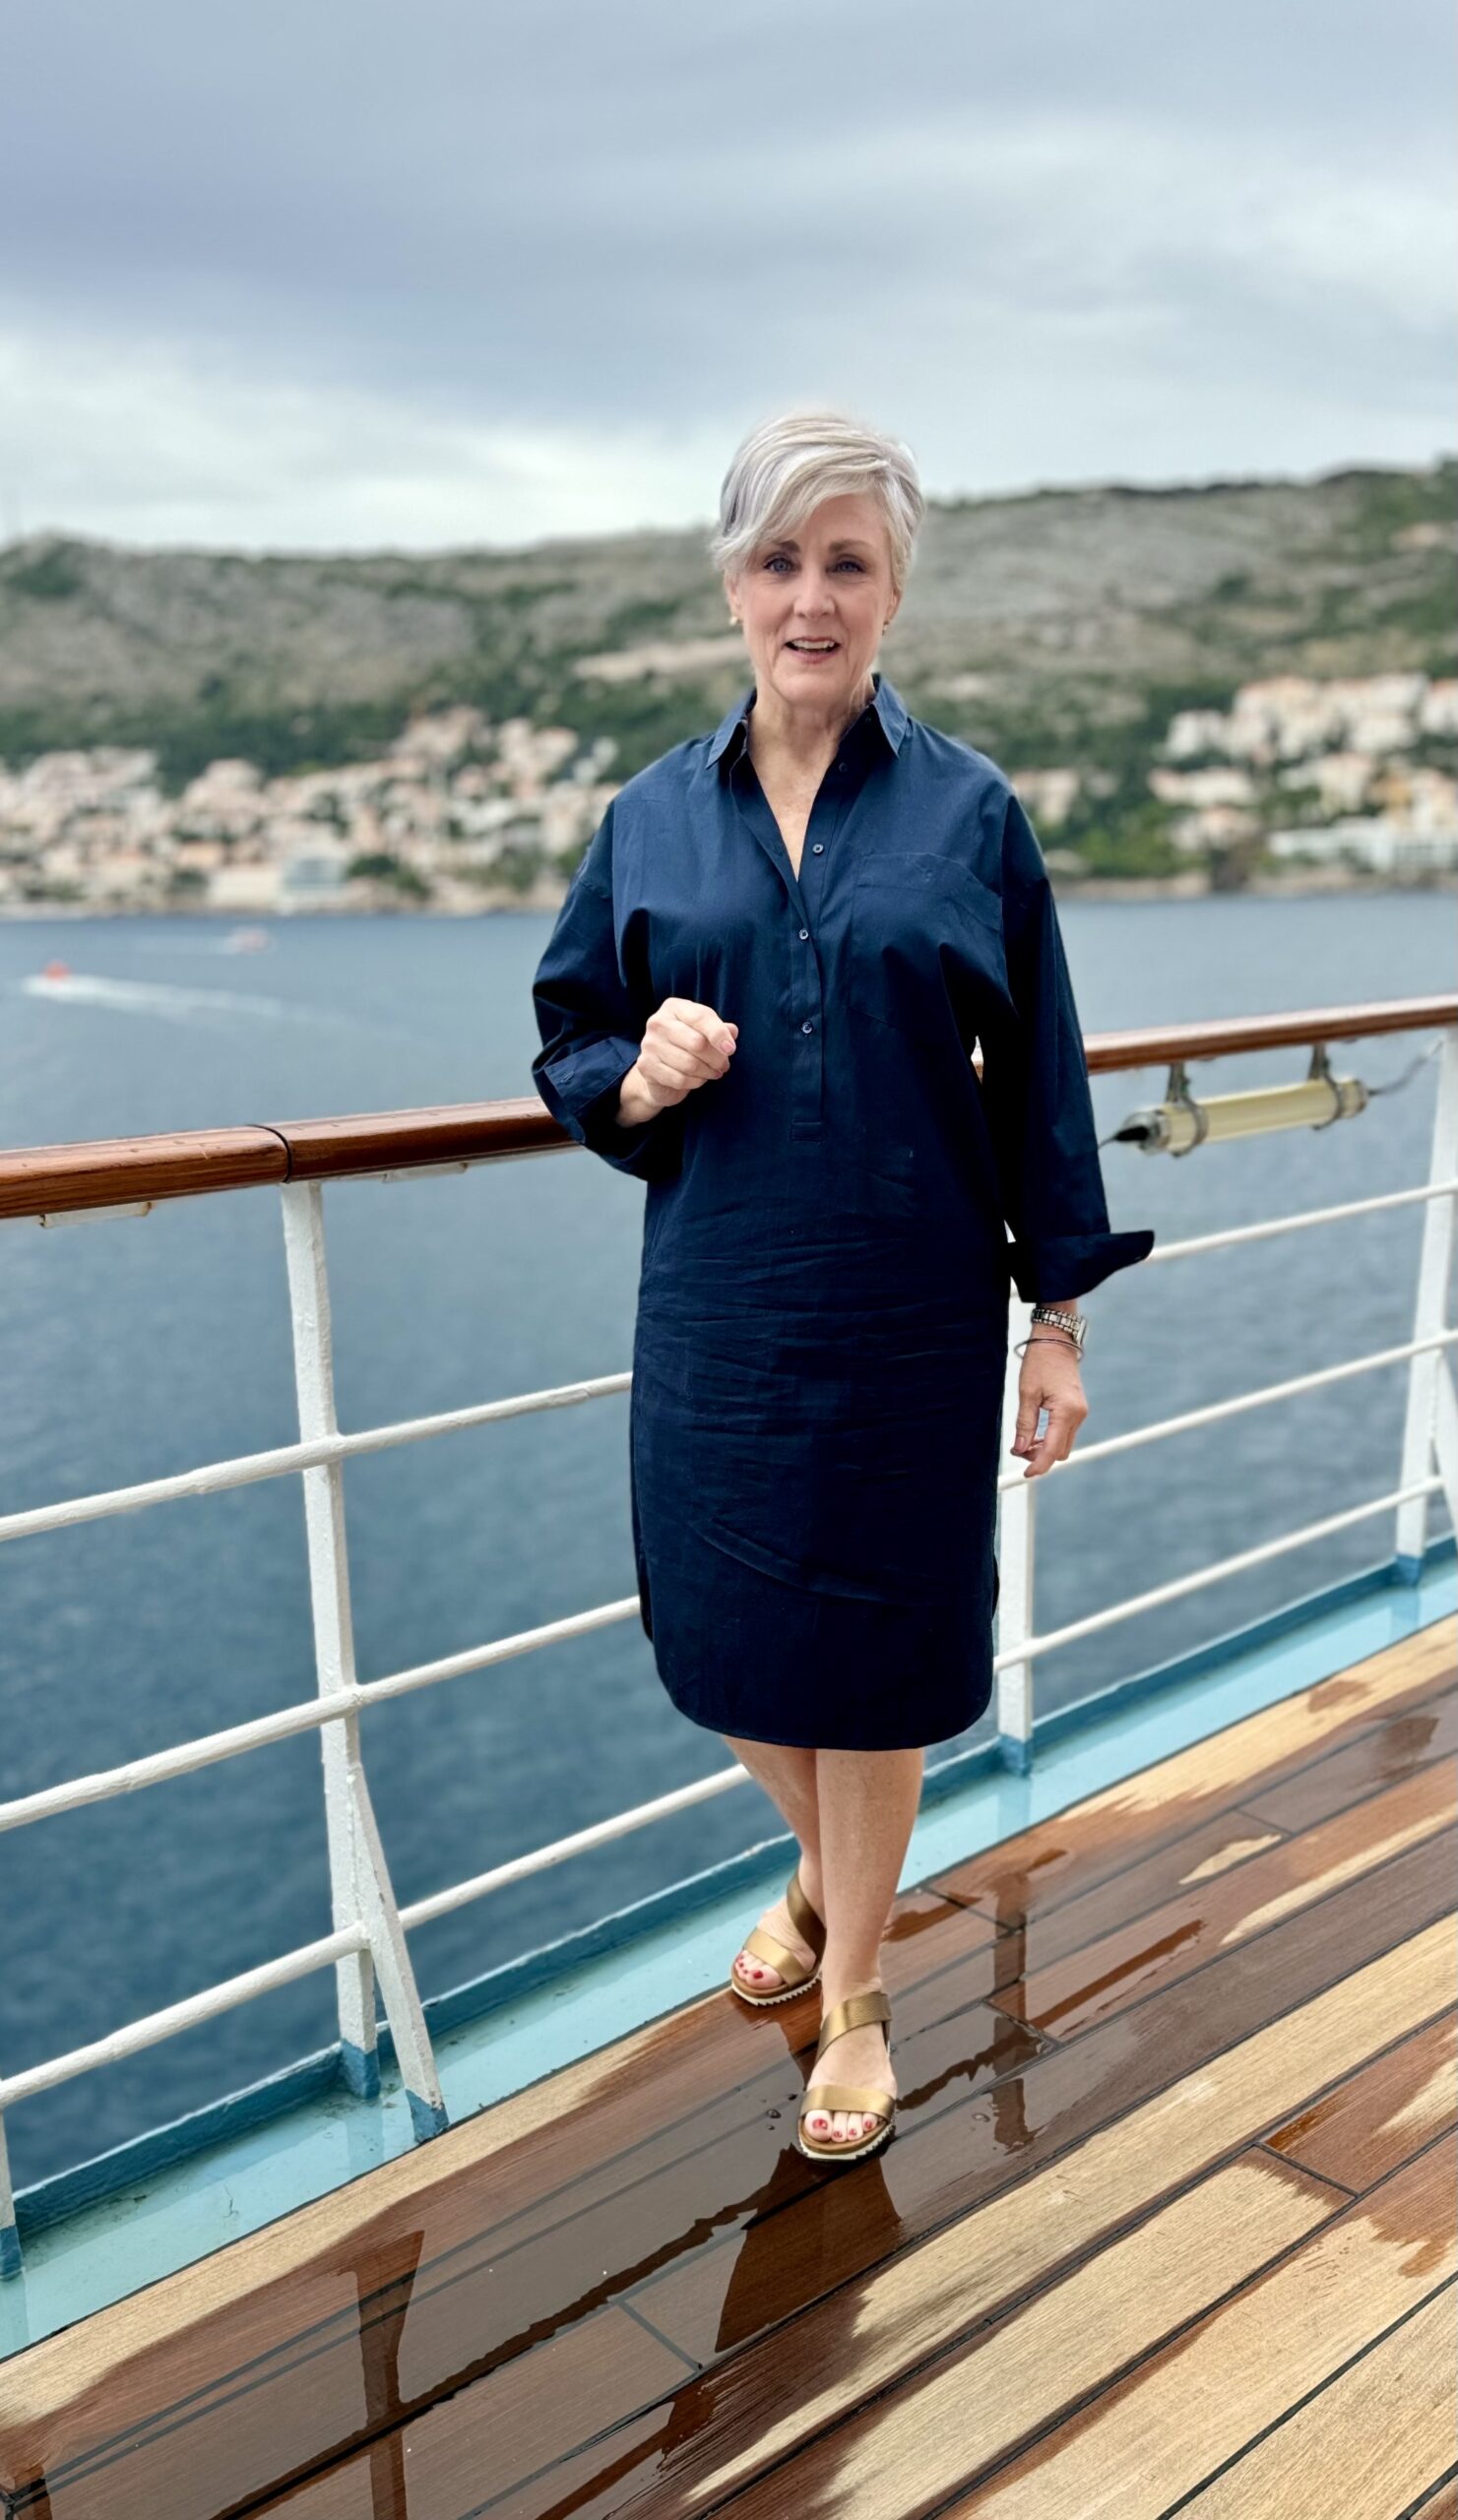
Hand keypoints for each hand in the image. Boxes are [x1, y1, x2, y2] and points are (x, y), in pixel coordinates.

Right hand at [619, 998, 737, 1119]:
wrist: (659, 1070)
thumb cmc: (687, 1044)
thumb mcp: (705, 1031)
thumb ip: (719, 1029)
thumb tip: (731, 1031)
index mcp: (674, 1007)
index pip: (700, 1017)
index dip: (719, 1034)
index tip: (731, 1049)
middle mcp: (658, 1022)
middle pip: (697, 1043)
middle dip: (717, 1058)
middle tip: (724, 1065)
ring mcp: (649, 1044)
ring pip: (690, 1064)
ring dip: (708, 1072)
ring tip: (714, 1072)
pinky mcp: (646, 1066)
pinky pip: (679, 1079)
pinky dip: (695, 1082)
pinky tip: (698, 1079)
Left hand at [1010, 1335, 1087, 1478]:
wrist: (1056, 1342)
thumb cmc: (1040, 1362)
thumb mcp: (1026, 1393)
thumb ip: (1025, 1424)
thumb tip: (1020, 1448)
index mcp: (1066, 1411)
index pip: (1053, 1450)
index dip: (1039, 1465)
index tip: (1025, 1475)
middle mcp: (1078, 1415)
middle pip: (1061, 1451)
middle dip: (1040, 1457)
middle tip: (1018, 1448)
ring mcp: (1080, 1413)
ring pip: (1064, 1444)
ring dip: (1045, 1448)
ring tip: (1024, 1440)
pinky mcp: (1077, 1410)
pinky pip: (1065, 1433)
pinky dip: (1051, 1438)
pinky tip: (1036, 1433)